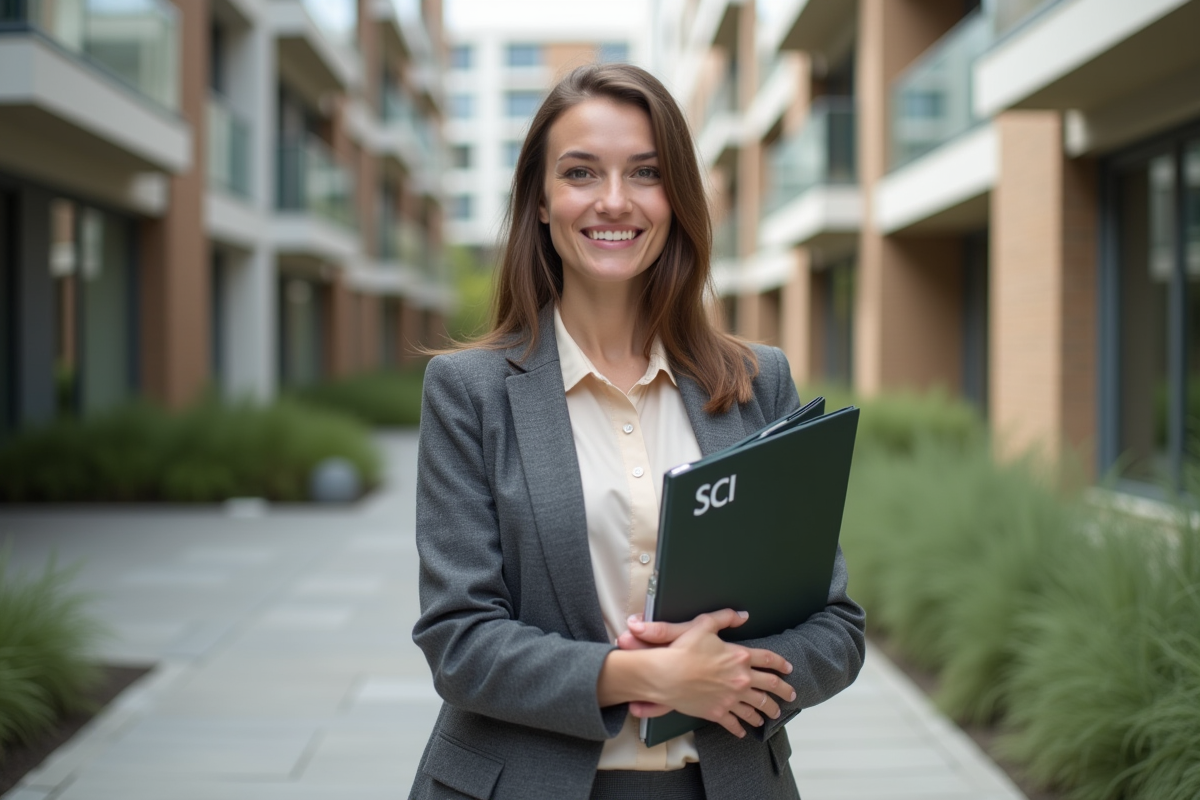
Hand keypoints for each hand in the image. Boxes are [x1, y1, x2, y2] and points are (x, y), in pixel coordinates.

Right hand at [629, 609, 796, 737]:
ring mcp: (731, 698)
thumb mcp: (704, 625)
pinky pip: (735, 723)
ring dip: (768, 711)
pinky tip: (745, 731)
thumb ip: (725, 617)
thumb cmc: (683, 649)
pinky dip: (741, 728)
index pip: (768, 660)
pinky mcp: (718, 713)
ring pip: (757, 707)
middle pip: (770, 686)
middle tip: (791, 695)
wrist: (665, 675)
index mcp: (740, 657)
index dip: (781, 664)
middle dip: (784, 691)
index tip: (788, 669)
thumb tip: (743, 615)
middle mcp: (740, 679)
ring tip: (773, 715)